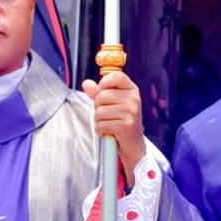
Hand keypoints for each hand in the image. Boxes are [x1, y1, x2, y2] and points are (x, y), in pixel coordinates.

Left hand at [81, 71, 144, 186]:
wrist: (133, 144)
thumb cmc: (122, 121)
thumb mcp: (112, 103)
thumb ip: (98, 92)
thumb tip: (86, 83)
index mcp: (132, 90)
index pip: (116, 76)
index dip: (104, 83)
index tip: (103, 91)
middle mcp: (134, 99)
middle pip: (102, 96)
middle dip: (98, 107)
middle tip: (107, 114)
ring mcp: (131, 112)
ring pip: (99, 111)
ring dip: (99, 120)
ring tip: (109, 123)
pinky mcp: (126, 126)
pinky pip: (101, 124)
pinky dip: (100, 130)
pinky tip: (109, 131)